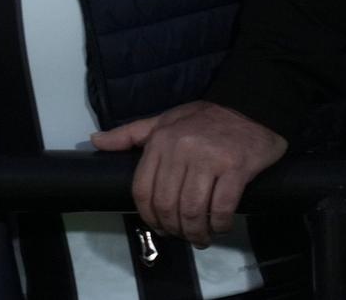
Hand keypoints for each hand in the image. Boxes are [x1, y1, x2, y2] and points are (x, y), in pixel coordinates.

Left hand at [90, 100, 287, 245]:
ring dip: (195, 232)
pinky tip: (219, 227)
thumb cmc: (204, 118)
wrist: (249, 107)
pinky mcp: (236, 168)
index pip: (142, 189)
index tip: (158, 226)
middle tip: (181, 236)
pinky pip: (221, 207)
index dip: (147, 215)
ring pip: (193, 209)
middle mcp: (181, 150)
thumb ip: (129, 134)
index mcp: (160, 141)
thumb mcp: (162, 120)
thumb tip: (95, 141)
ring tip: (200, 238)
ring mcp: (209, 160)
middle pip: (167, 204)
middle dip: (172, 228)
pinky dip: (219, 224)